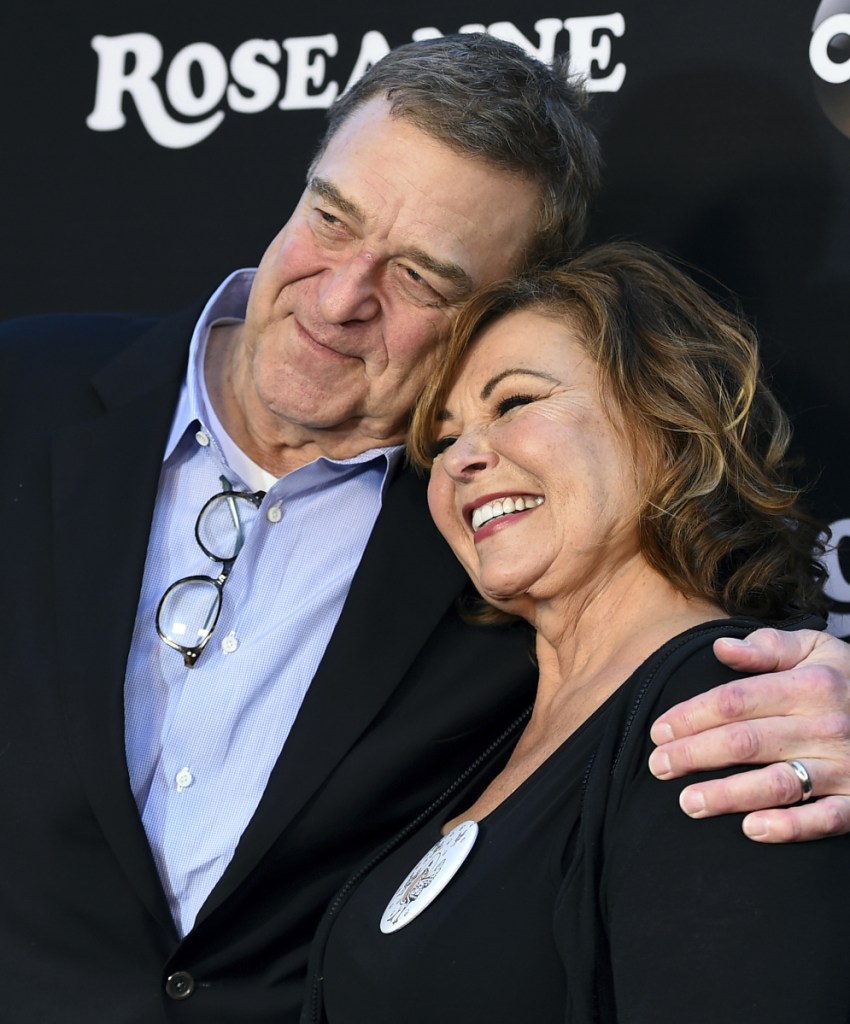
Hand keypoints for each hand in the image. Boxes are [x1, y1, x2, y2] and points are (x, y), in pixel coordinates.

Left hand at [648, 628, 849, 841]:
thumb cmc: (846, 682)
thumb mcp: (817, 649)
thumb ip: (769, 648)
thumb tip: (721, 648)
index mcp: (810, 685)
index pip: (736, 700)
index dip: (692, 716)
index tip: (659, 730)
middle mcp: (827, 726)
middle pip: (746, 741)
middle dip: (694, 755)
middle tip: (658, 766)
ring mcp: (845, 767)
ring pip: (777, 783)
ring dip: (728, 795)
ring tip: (688, 802)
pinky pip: (824, 820)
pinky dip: (788, 827)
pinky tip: (751, 829)